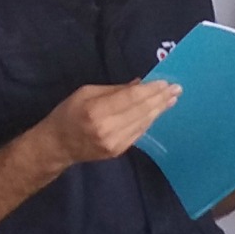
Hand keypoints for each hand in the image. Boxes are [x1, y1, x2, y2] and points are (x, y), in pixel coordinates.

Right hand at [44, 81, 178, 166]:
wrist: (57, 146)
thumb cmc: (68, 114)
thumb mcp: (85, 93)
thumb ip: (114, 89)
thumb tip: (140, 84)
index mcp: (96, 110)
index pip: (131, 98)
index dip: (151, 90)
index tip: (166, 82)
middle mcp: (107, 128)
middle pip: (141, 111)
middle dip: (161, 98)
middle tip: (177, 88)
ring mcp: (114, 143)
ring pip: (143, 123)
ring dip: (160, 110)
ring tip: (172, 98)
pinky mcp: (118, 151)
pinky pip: (139, 132)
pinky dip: (149, 120)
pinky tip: (158, 111)